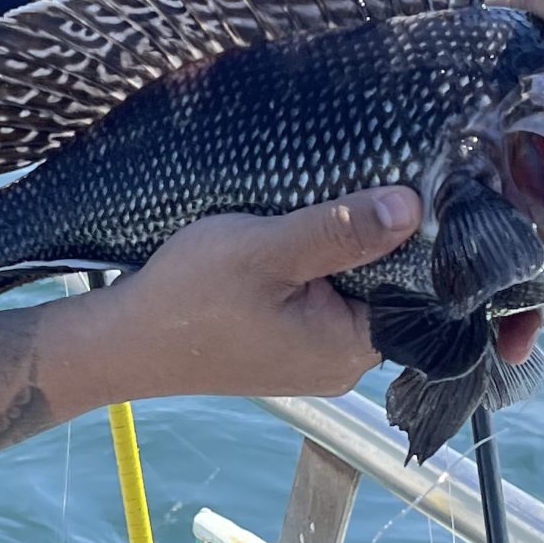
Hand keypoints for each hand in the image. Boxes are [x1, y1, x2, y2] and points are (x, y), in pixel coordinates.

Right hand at [45, 190, 423, 409]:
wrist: (122, 339)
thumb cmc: (189, 298)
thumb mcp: (267, 251)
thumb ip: (341, 230)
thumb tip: (412, 207)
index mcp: (350, 349)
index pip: (420, 292)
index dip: (421, 239)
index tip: (416, 187)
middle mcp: (341, 362)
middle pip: (388, 289)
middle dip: (378, 238)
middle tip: (370, 180)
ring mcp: (312, 356)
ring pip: (353, 290)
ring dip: (343, 248)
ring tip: (332, 199)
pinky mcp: (286, 344)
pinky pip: (321, 298)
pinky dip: (315, 265)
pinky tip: (298, 232)